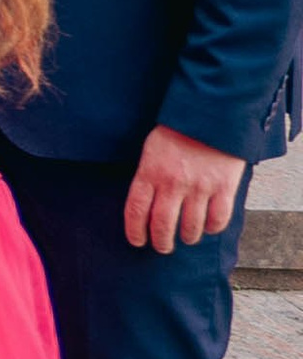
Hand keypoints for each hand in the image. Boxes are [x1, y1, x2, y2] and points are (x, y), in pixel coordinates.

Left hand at [123, 124, 244, 257]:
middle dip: (161, 243)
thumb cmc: (179, 130)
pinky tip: (209, 225)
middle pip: (162, 226)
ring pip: (190, 228)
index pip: (136, 211)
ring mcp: (199, 187)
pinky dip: (212, 228)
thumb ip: (149, 176)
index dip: (135, 231)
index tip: (137, 241)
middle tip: (162, 247)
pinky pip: (218, 220)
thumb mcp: (152, 149)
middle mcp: (173, 183)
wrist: (213, 112)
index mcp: (150, 171)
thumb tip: (145, 205)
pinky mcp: (224, 187)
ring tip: (186, 237)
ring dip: (187, 237)